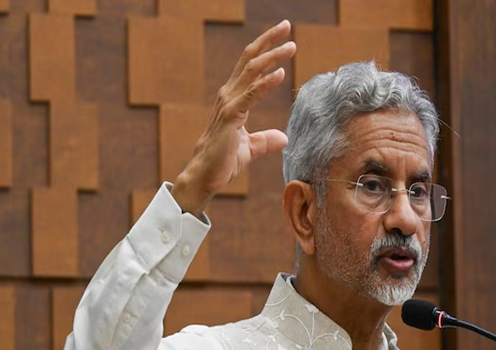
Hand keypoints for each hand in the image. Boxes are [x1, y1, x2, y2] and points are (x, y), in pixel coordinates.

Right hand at [171, 20, 295, 215]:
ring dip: (271, 57)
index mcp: (234, 99)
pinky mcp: (230, 118)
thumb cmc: (223, 162)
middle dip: (269, 41)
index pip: (250, 67)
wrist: (205, 178)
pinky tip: (280, 74)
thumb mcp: (249, 148)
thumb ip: (265, 140)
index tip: (284, 37)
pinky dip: (265, 84)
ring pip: (251, 72)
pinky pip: (250, 96)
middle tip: (287, 26)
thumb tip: (283, 138)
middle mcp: (229, 96)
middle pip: (250, 60)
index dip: (266, 50)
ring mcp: (228, 105)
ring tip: (290, 46)